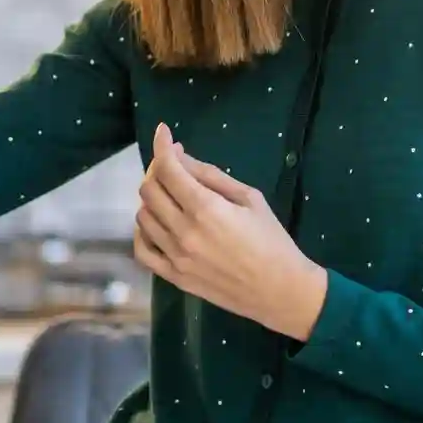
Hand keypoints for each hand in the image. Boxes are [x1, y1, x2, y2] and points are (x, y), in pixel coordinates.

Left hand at [134, 123, 328, 341]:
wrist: (280, 290)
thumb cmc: (271, 239)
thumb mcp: (249, 198)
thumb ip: (211, 175)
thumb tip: (180, 156)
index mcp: (206, 209)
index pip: (168, 168)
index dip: (161, 145)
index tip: (163, 132)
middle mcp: (183, 232)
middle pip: (149, 189)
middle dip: (157, 169)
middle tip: (174, 165)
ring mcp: (175, 257)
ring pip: (142, 216)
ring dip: (152, 198)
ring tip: (172, 195)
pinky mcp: (174, 277)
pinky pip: (142, 250)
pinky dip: (143, 231)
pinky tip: (158, 223)